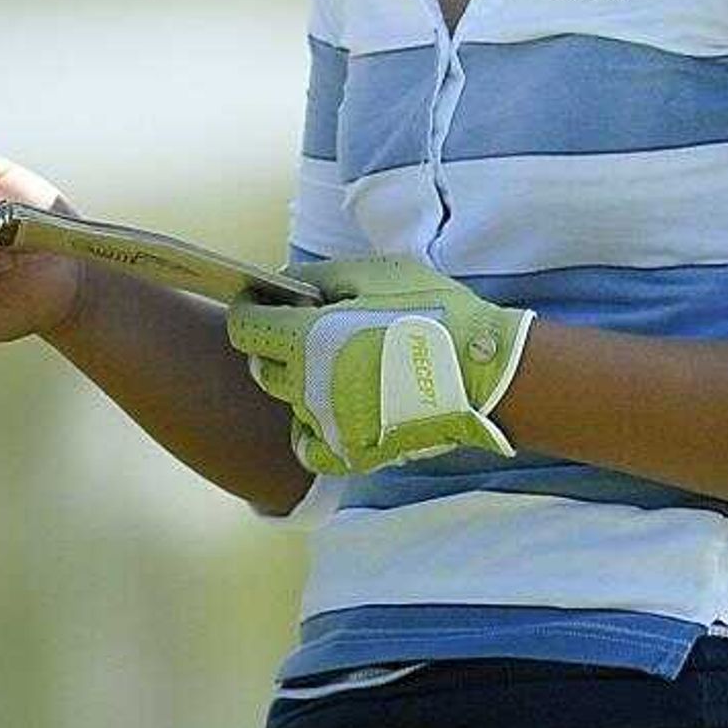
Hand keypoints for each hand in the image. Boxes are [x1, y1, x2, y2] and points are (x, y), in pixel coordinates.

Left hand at [226, 256, 535, 474]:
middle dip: (272, 342)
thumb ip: (319, 278)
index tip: (259, 301)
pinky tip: (329, 406)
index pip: (244, 328)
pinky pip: (308, 446)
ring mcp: (328, 426)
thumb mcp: (374, 274)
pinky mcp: (352, 453)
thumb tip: (286, 285)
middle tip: (304, 325)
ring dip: (298, 378)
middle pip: (263, 365)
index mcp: (307, 339)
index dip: (248, 309)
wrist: (483, 369)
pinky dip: (310, 428)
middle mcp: (307, 387)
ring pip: (288, 400)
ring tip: (335, 359)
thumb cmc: (432, 312)